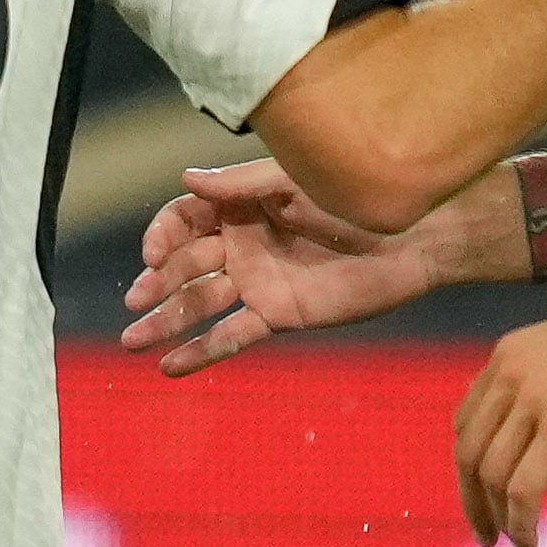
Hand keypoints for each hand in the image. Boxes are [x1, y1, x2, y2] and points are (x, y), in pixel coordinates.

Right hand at [121, 159, 467, 374]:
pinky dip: (202, 353)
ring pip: (200, 303)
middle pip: (185, 265)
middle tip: (136, 303)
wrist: (412, 238)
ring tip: (134, 340)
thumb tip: (186, 179)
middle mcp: (241, 244)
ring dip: (165, 321)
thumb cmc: (354, 198)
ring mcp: (257, 282)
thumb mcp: (293, 183)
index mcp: (240, 205)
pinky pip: (233, 336)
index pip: (183, 220)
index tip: (153, 255)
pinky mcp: (278, 315)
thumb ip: (239, 185)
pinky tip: (171, 368)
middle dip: (156, 283)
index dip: (162, 236)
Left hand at [452, 313, 546, 546]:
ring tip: (508, 542)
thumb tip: (522, 420)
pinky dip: (519, 523)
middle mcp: (507, 380)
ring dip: (494, 517)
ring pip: (491, 474)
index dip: (470, 460)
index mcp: (504, 358)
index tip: (482, 487)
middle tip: (482, 530)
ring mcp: (530, 406)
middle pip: (468, 451)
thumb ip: (531, 378)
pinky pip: (524, 489)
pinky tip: (527, 543)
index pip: (466, 419)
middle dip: (470, 497)